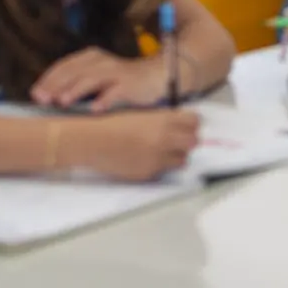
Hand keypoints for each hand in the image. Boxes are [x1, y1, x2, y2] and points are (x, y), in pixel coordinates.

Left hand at [31, 48, 169, 111]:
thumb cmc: (120, 81)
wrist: (155, 75)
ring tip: (63, 101)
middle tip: (43, 99)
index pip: (64, 65)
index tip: (35, 94)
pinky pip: (117, 91)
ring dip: (77, 89)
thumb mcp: (95, 77)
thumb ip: (74, 83)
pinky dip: (106, 99)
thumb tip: (46, 97)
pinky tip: (96, 109)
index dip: (48, 79)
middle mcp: (101, 61)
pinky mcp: (130, 83)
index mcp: (90, 57)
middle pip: (75, 71)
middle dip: (57, 85)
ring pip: (93, 78)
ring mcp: (116, 71)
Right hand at [81, 109, 200, 181]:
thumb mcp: (142, 115)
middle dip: (188, 141)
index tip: (188, 126)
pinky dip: (158, 166)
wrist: (93, 142)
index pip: (194, 121)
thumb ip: (164, 120)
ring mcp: (158, 157)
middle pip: (194, 142)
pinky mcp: (149, 172)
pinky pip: (163, 170)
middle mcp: (165, 138)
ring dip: (175, 156)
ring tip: (159, 151)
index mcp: (164, 120)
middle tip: (178, 141)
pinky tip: (144, 158)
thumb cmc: (113, 125)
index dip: (191, 124)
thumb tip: (181, 126)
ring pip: (182, 159)